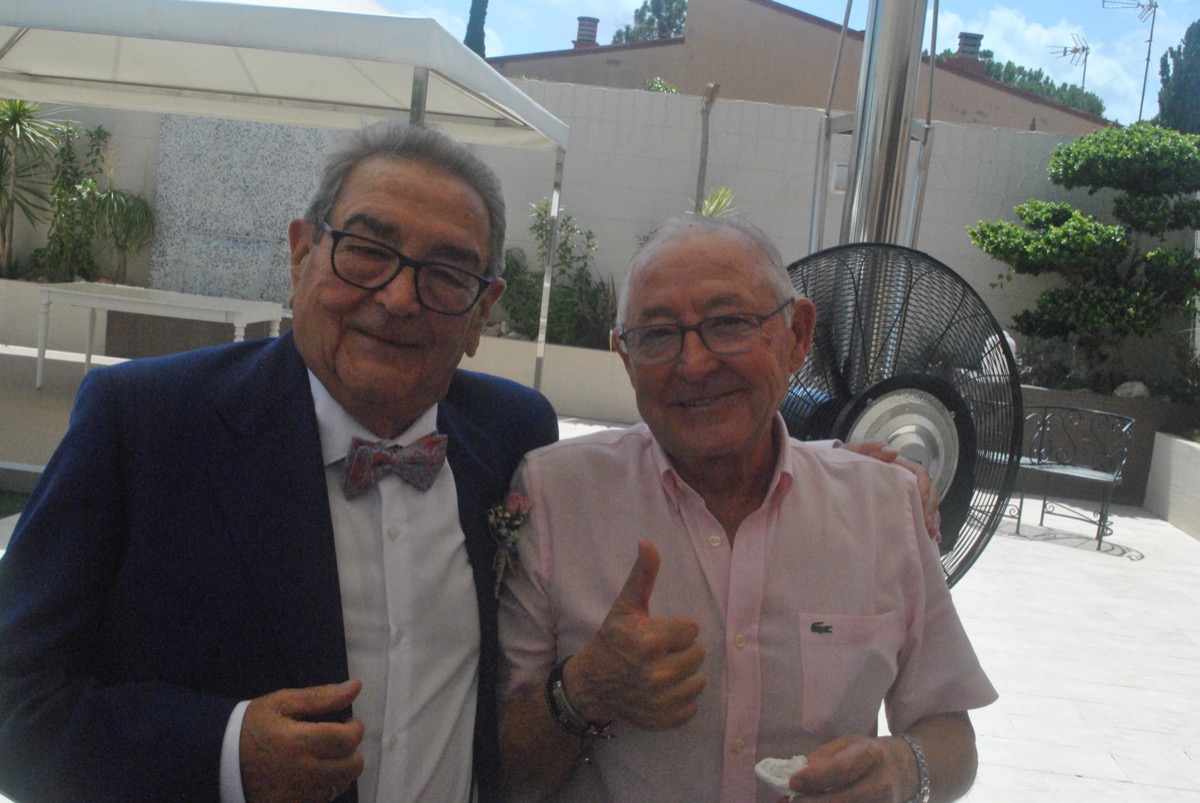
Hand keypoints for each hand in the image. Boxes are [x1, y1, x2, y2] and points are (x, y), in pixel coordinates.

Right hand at [241, 680, 365, 802]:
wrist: (216, 761)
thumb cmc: (250, 727)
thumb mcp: (281, 703)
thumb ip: (321, 697)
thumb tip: (356, 687)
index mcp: (298, 743)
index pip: (346, 740)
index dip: (355, 729)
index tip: (349, 722)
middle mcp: (301, 773)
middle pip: (351, 767)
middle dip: (352, 750)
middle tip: (337, 739)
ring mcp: (297, 796)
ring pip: (340, 785)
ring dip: (340, 769)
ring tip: (322, 755)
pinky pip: (322, 799)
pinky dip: (324, 786)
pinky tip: (310, 773)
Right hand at [566, 540, 705, 730]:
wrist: (592, 684)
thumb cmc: (612, 640)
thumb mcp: (625, 606)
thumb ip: (642, 574)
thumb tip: (647, 542)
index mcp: (649, 642)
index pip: (692, 628)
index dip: (677, 628)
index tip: (659, 632)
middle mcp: (656, 673)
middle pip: (698, 654)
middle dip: (681, 650)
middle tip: (660, 651)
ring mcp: (660, 700)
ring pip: (699, 681)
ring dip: (684, 674)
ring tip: (663, 669)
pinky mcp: (663, 719)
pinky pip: (692, 706)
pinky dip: (681, 698)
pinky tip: (663, 689)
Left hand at [786, 734, 915, 801]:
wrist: (905, 769)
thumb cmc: (868, 753)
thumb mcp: (847, 744)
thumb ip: (822, 758)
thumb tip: (794, 773)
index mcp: (871, 756)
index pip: (842, 769)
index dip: (815, 778)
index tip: (791, 782)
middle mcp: (880, 784)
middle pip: (841, 800)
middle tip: (787, 801)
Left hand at [843, 440, 941, 542]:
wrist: (837, 472)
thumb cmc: (850, 461)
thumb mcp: (858, 451)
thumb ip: (872, 447)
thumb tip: (892, 453)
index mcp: (900, 467)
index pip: (921, 474)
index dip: (925, 487)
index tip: (922, 500)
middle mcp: (907, 482)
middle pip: (929, 493)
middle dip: (930, 508)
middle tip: (925, 523)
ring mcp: (906, 496)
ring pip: (928, 507)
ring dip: (932, 520)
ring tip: (930, 534)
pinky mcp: (902, 509)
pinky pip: (920, 518)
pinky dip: (930, 527)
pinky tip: (933, 538)